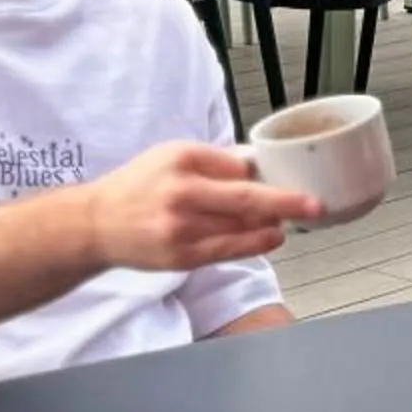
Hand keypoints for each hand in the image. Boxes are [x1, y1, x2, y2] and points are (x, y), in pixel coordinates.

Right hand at [82, 142, 318, 271]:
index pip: (237, 165)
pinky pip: (227, 250)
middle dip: (285, 202)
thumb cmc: (138, 186)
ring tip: (290, 220)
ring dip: (272, 224)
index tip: (290, 174)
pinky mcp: (181, 256)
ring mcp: (181, 228)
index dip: (266, 174)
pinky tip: (272, 238)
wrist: (97, 223)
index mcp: (182, 159)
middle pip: (245, 198)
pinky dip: (254, 244)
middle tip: (314, 204)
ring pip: (240, 227)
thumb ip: (214, 160)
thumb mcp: (171, 155)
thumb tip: (257, 163)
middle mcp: (182, 192)